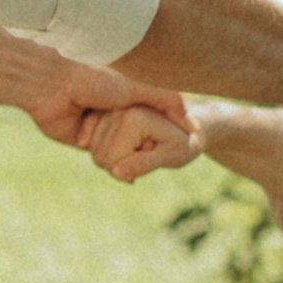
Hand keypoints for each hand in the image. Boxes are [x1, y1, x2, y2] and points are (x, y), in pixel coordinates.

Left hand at [26, 62, 190, 151]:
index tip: (183, 140)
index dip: (167, 130)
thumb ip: (167, 100)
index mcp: (126, 95)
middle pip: (139, 136)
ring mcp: (98, 126)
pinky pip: (102, 157)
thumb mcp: (139, 87)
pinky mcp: (83, 141)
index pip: (154, 117)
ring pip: (121, 149)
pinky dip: (114, 164)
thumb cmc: (94, 79)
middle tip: (164, 152)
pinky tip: (130, 173)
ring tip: (147, 160)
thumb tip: (192, 123)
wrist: (53, 87)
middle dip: (150, 145)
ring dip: (131, 155)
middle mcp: (113, 110)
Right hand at [79, 101, 200, 182]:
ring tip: (140, 147)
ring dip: (116, 157)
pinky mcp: (103, 114)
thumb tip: (116, 172)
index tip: (152, 154)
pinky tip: (127, 146)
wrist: (190, 126)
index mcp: (133, 119)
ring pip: (95, 152)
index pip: (111, 161)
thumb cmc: (184, 144)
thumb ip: (144, 164)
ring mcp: (108, 110)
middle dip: (120, 164)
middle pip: (100, 156)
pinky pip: (93, 144)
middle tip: (147, 151)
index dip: (128, 170)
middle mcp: (117, 110)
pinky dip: (108, 150)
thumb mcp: (171, 157)